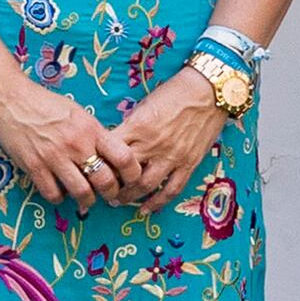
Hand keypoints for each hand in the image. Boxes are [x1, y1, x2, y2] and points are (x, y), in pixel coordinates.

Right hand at [0, 72, 132, 216]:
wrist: (9, 96)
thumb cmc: (44, 102)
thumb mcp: (77, 112)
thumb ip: (93, 133)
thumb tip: (107, 156)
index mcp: (90, 128)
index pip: (124, 157)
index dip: (132, 174)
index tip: (129, 179)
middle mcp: (76, 144)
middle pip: (105, 181)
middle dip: (111, 193)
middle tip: (108, 195)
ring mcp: (54, 156)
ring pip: (82, 192)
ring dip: (87, 201)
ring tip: (86, 199)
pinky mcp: (34, 166)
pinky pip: (53, 194)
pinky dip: (59, 197)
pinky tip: (59, 192)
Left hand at [99, 71, 227, 211]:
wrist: (208, 91)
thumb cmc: (174, 92)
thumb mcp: (144, 105)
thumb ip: (130, 126)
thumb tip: (112, 144)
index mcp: (137, 126)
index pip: (110, 151)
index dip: (98, 162)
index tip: (90, 168)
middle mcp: (152, 144)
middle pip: (123, 172)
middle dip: (109, 184)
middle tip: (100, 188)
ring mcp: (172, 156)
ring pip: (144, 186)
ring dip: (128, 197)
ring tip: (117, 201)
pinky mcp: (188, 164)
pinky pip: (171, 190)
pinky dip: (157, 203)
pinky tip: (145, 209)